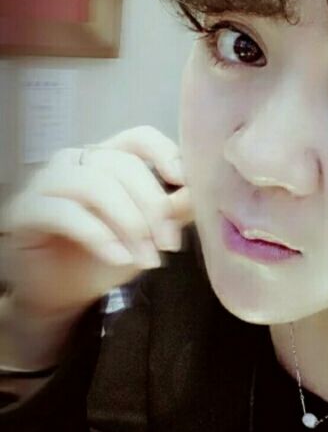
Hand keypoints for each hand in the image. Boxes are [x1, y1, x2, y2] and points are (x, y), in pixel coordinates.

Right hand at [0, 125, 193, 317]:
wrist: (64, 294)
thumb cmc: (110, 254)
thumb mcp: (151, 232)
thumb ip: (174, 209)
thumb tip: (199, 191)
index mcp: (110, 157)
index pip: (140, 137)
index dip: (164, 152)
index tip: (184, 181)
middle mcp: (77, 161)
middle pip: (123, 165)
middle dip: (153, 206)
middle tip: (168, 244)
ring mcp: (46, 181)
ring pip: (96, 185)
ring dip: (129, 223)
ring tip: (146, 258)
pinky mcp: (25, 210)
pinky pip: (66, 212)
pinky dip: (99, 236)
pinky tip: (119, 258)